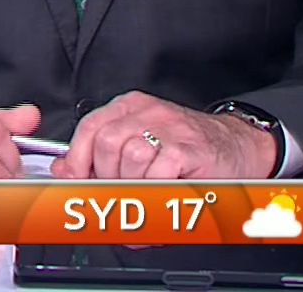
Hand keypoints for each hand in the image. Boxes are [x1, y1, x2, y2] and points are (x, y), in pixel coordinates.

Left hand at [52, 92, 275, 179]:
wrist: (238, 147)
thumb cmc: (188, 150)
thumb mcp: (140, 147)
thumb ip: (99, 158)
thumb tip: (63, 172)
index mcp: (130, 107)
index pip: (89, 127)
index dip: (78, 159)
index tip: (78, 181)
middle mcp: (148, 112)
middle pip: (106, 143)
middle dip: (107, 177)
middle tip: (119, 194)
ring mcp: (170, 127)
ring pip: (130, 157)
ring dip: (134, 185)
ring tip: (146, 192)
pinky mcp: (189, 147)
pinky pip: (159, 171)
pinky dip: (156, 189)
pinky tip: (164, 192)